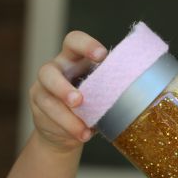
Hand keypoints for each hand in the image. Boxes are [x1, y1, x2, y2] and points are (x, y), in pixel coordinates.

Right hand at [28, 31, 106, 152]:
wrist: (68, 130)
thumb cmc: (93, 103)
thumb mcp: (103, 92)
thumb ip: (111, 88)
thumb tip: (138, 94)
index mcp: (74, 59)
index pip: (74, 41)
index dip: (86, 45)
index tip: (102, 55)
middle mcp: (56, 70)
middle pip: (48, 71)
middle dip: (62, 87)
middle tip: (79, 101)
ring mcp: (43, 89)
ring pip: (46, 99)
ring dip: (65, 115)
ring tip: (83, 129)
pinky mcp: (38, 108)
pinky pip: (48, 117)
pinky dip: (67, 127)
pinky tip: (81, 135)